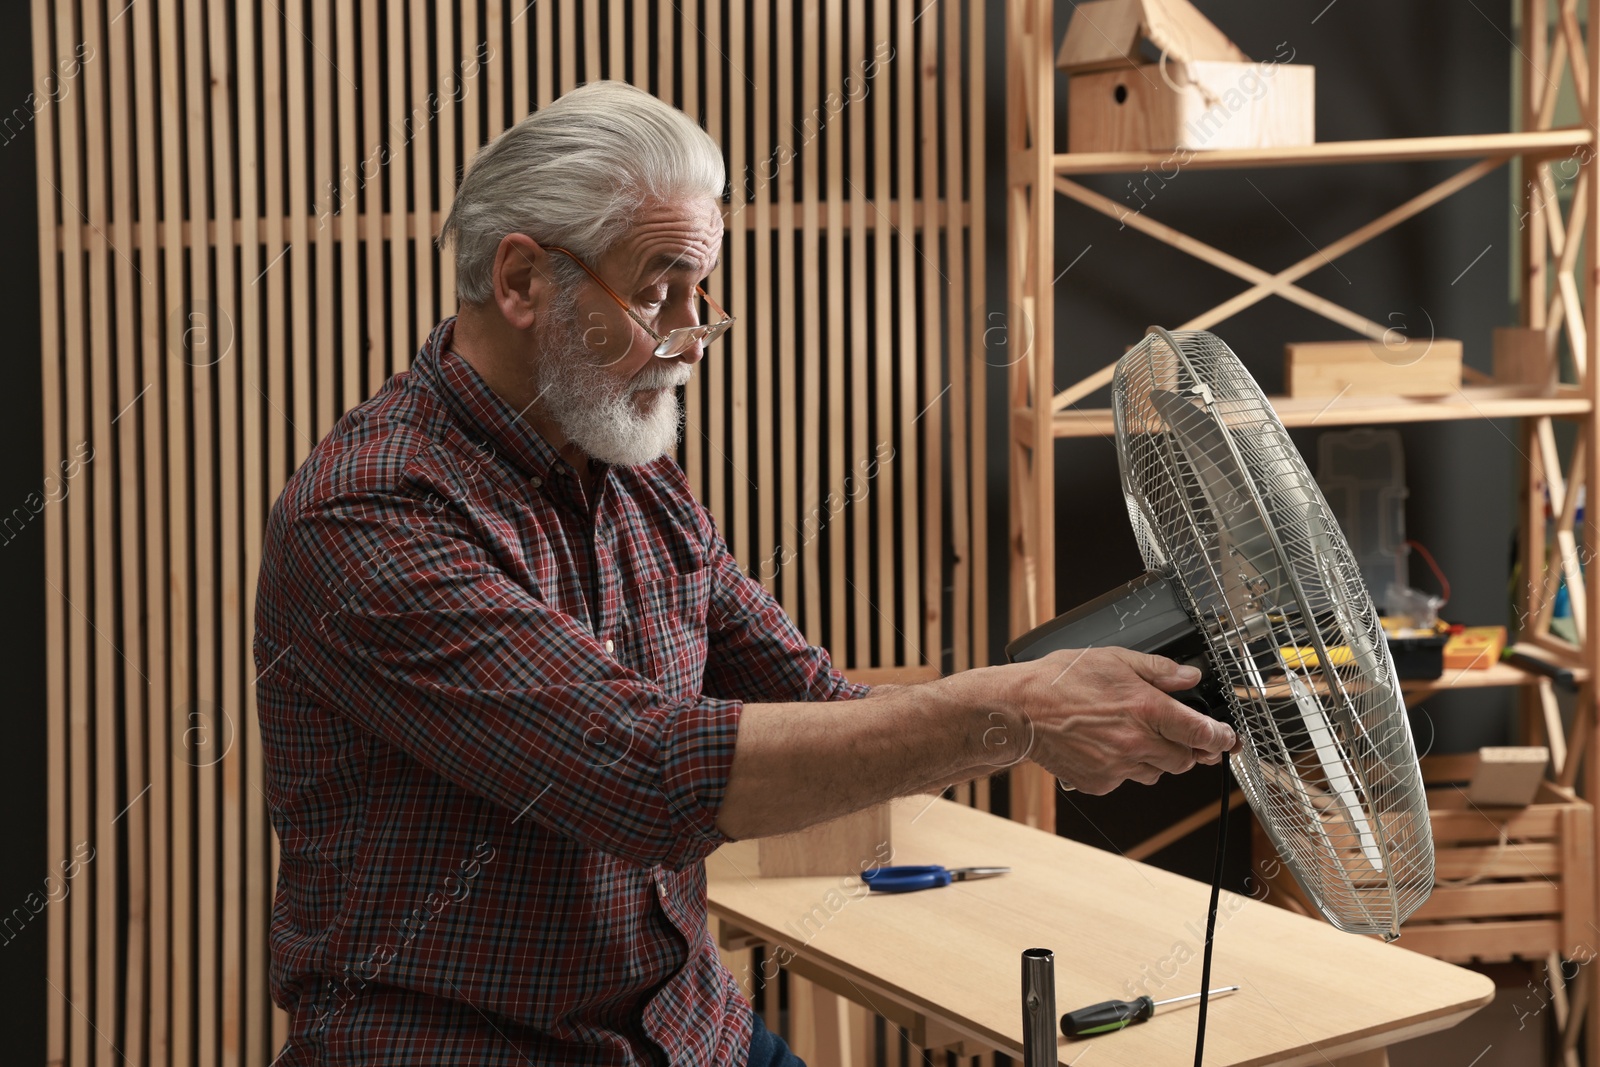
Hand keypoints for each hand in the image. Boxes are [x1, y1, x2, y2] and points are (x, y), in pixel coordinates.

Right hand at [996, 647, 1238, 794]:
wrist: (1020, 711)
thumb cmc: (1059, 681)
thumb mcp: (1114, 660)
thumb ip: (1158, 670)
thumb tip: (1188, 676)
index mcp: (1147, 709)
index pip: (1202, 733)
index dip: (1221, 738)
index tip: (1227, 740)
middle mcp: (1137, 742)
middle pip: (1185, 760)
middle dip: (1186, 749)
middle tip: (1175, 735)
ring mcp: (1119, 767)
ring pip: (1156, 772)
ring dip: (1154, 758)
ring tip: (1129, 736)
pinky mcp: (1101, 783)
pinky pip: (1126, 780)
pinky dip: (1123, 767)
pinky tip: (1105, 746)